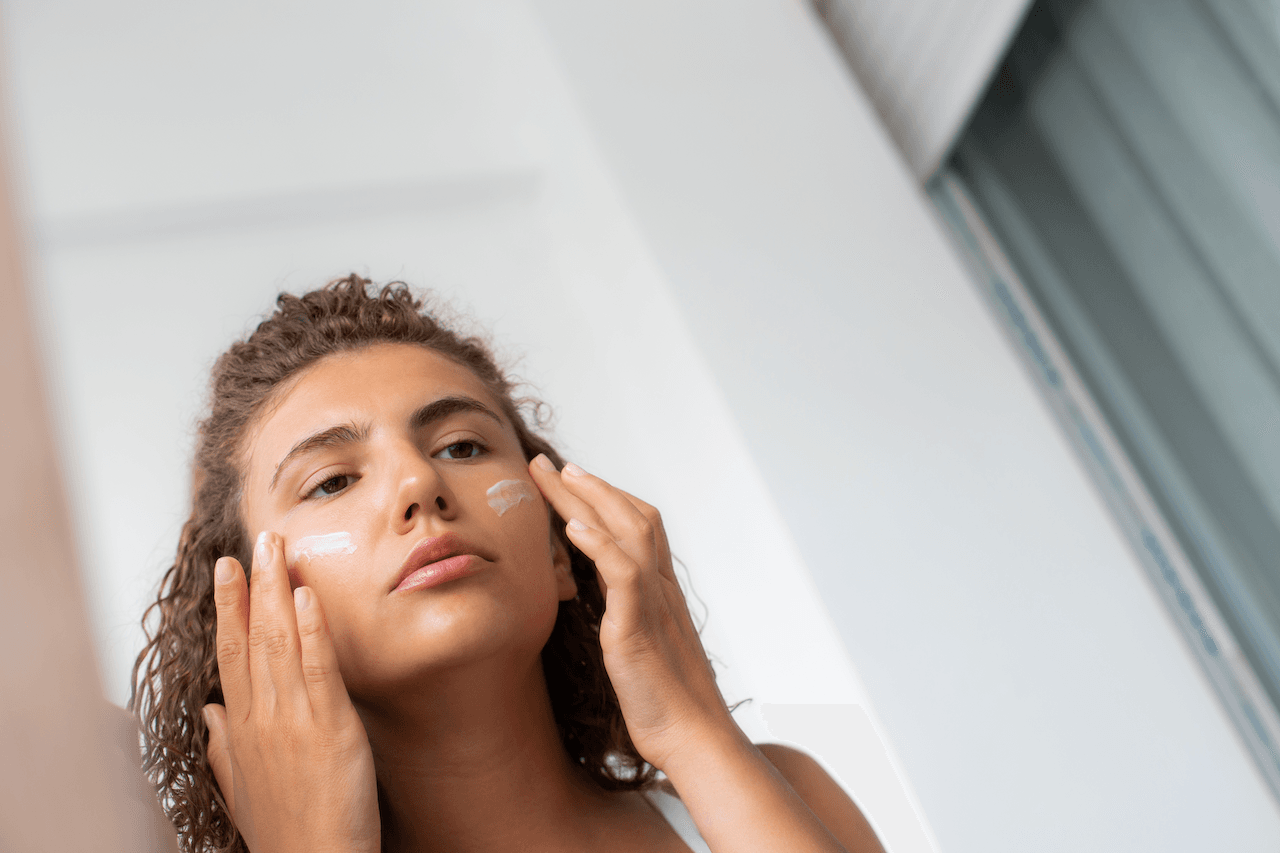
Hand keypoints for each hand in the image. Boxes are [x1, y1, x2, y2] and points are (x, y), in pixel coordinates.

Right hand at [203, 532, 379, 852]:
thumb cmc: (284, 831)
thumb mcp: (241, 787)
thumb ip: (224, 746)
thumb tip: (210, 712)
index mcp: (241, 730)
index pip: (231, 655)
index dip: (229, 609)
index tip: (227, 570)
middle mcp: (260, 718)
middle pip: (250, 639)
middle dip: (250, 586)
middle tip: (254, 541)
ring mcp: (292, 720)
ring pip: (279, 643)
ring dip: (278, 592)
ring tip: (277, 549)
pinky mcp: (329, 727)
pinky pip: (318, 669)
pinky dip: (312, 630)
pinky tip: (308, 596)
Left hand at [529, 455, 741, 771]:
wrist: (694, 739)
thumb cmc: (664, 704)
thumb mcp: (639, 648)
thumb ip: (625, 616)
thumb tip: (601, 601)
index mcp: (660, 592)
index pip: (639, 527)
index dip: (607, 499)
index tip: (571, 482)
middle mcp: (661, 589)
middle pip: (632, 517)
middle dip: (590, 486)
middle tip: (550, 465)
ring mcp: (654, 605)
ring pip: (630, 532)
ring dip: (591, 499)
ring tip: (558, 476)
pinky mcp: (640, 628)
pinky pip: (623, 575)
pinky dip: (600, 545)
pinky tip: (575, 526)